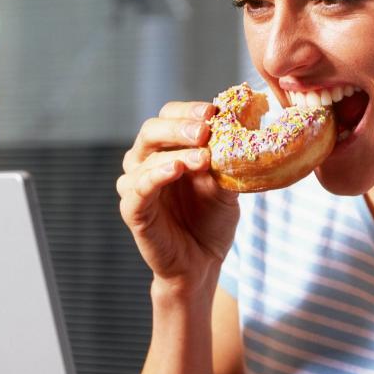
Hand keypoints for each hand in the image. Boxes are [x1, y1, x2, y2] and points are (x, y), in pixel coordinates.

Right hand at [117, 100, 239, 287]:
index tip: (214, 112)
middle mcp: (146, 162)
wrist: (203, 263)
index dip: (189, 110)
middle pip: (152, 130)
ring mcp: (136, 186)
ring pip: (143, 157)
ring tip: (203, 157)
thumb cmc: (212, 221)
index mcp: (167, 149)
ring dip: (175, 152)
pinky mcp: (133, 211)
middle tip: (206, 130)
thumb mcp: (226, 186)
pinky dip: (155, 175)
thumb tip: (241, 129)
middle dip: (180, 126)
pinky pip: (137, 189)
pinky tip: (175, 168)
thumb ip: (226, 161)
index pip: (169, 116)